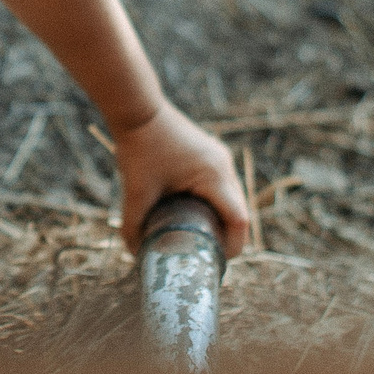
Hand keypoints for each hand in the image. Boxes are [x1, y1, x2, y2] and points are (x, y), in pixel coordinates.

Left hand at [108, 101, 252, 257]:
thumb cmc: (139, 148)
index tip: (217, 263)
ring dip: (223, 220)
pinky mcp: (212, 155)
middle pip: (239, 212)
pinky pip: (223, 187)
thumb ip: (134, 225)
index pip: (239, 220)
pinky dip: (217, 204)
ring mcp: (221, 159)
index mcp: (214, 176)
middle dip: (228, 237)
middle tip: (208, 258)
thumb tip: (134, 254)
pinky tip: (199, 217)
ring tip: (204, 241)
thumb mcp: (136, 192)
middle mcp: (224, 167)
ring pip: (233, 199)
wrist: (138, 110)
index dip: (233, 246)